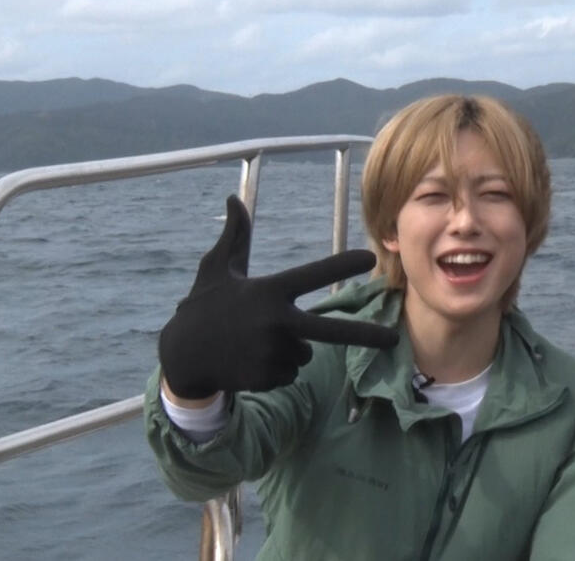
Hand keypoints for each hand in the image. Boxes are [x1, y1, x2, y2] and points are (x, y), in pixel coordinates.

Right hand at [158, 195, 397, 399]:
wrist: (180, 356)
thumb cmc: (202, 306)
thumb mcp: (216, 268)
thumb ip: (234, 236)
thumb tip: (233, 197)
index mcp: (268, 292)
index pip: (311, 275)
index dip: (341, 265)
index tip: (369, 258)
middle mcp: (274, 322)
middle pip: (330, 331)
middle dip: (365, 334)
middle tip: (395, 337)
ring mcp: (271, 353)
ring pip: (303, 354)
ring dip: (288, 350)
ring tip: (254, 343)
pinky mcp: (266, 377)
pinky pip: (290, 373)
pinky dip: (275, 369)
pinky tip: (249, 361)